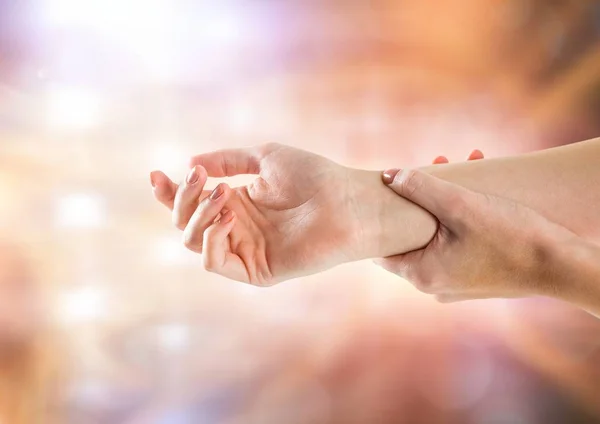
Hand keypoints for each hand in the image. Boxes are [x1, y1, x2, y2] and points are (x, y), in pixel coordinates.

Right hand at [150, 143, 366, 284]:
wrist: (347, 201)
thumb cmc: (314, 176)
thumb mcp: (264, 158)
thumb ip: (226, 161)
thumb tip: (190, 164)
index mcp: (236, 203)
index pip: (191, 202)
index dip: (169, 191)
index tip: (155, 174)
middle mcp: (236, 228)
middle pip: (185, 222)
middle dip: (182, 199)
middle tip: (198, 178)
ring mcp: (244, 250)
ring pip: (194, 240)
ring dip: (198, 215)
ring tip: (222, 193)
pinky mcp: (256, 270)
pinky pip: (215, 262)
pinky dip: (211, 239)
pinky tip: (227, 217)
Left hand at [374, 166, 578, 302]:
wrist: (562, 266)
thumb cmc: (510, 237)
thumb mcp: (460, 205)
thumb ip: (420, 188)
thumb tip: (389, 176)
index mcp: (421, 274)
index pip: (382, 248)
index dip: (384, 216)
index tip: (389, 190)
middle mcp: (434, 284)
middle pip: (413, 236)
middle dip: (422, 197)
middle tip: (433, 167)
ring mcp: (455, 283)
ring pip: (438, 235)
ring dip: (446, 201)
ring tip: (462, 165)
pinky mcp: (475, 277)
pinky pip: (458, 243)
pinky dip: (464, 218)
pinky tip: (479, 188)